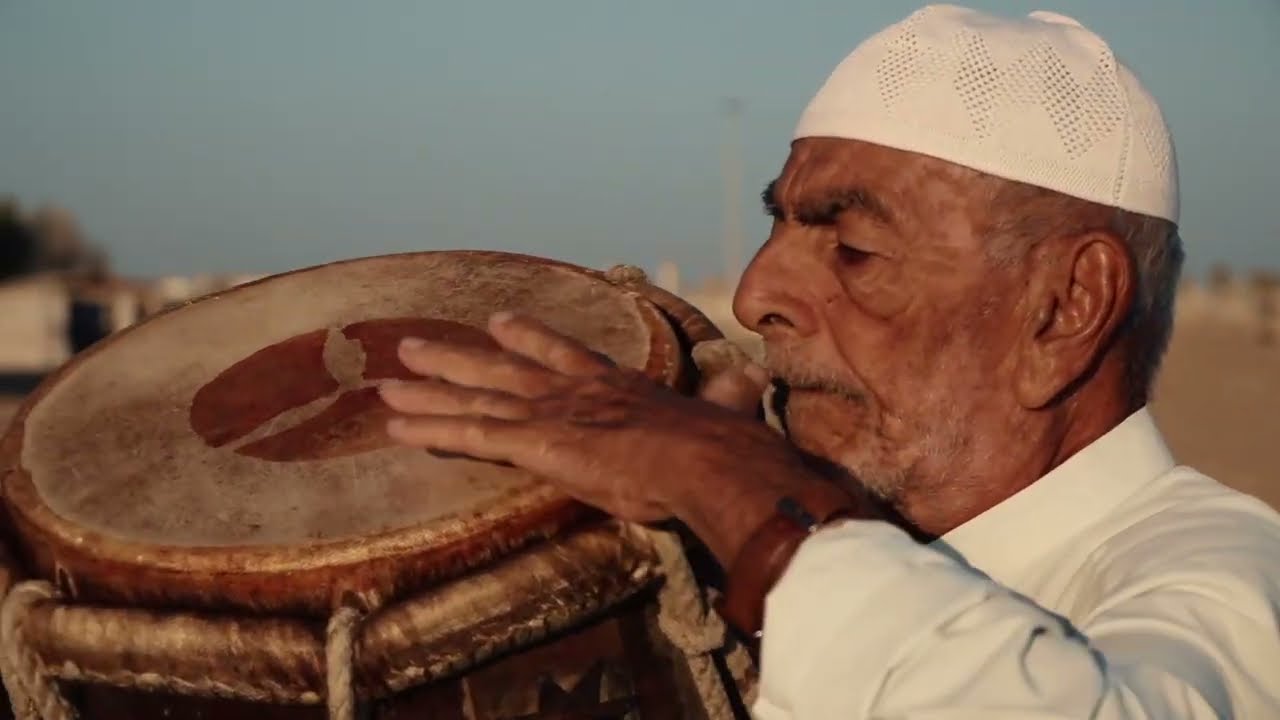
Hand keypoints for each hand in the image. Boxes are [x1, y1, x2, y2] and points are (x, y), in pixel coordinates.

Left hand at [379, 311, 837, 563]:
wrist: (711, 459)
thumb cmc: (722, 446)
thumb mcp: (723, 411)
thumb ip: (728, 394)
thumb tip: (756, 376)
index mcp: (614, 386)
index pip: (564, 356)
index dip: (530, 339)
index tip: (500, 322)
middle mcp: (574, 391)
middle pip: (502, 369)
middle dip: (455, 359)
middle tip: (412, 346)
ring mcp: (553, 413)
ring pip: (476, 399)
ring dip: (428, 394)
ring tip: (385, 388)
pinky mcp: (539, 442)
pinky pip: (473, 435)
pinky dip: (433, 430)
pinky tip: (397, 428)